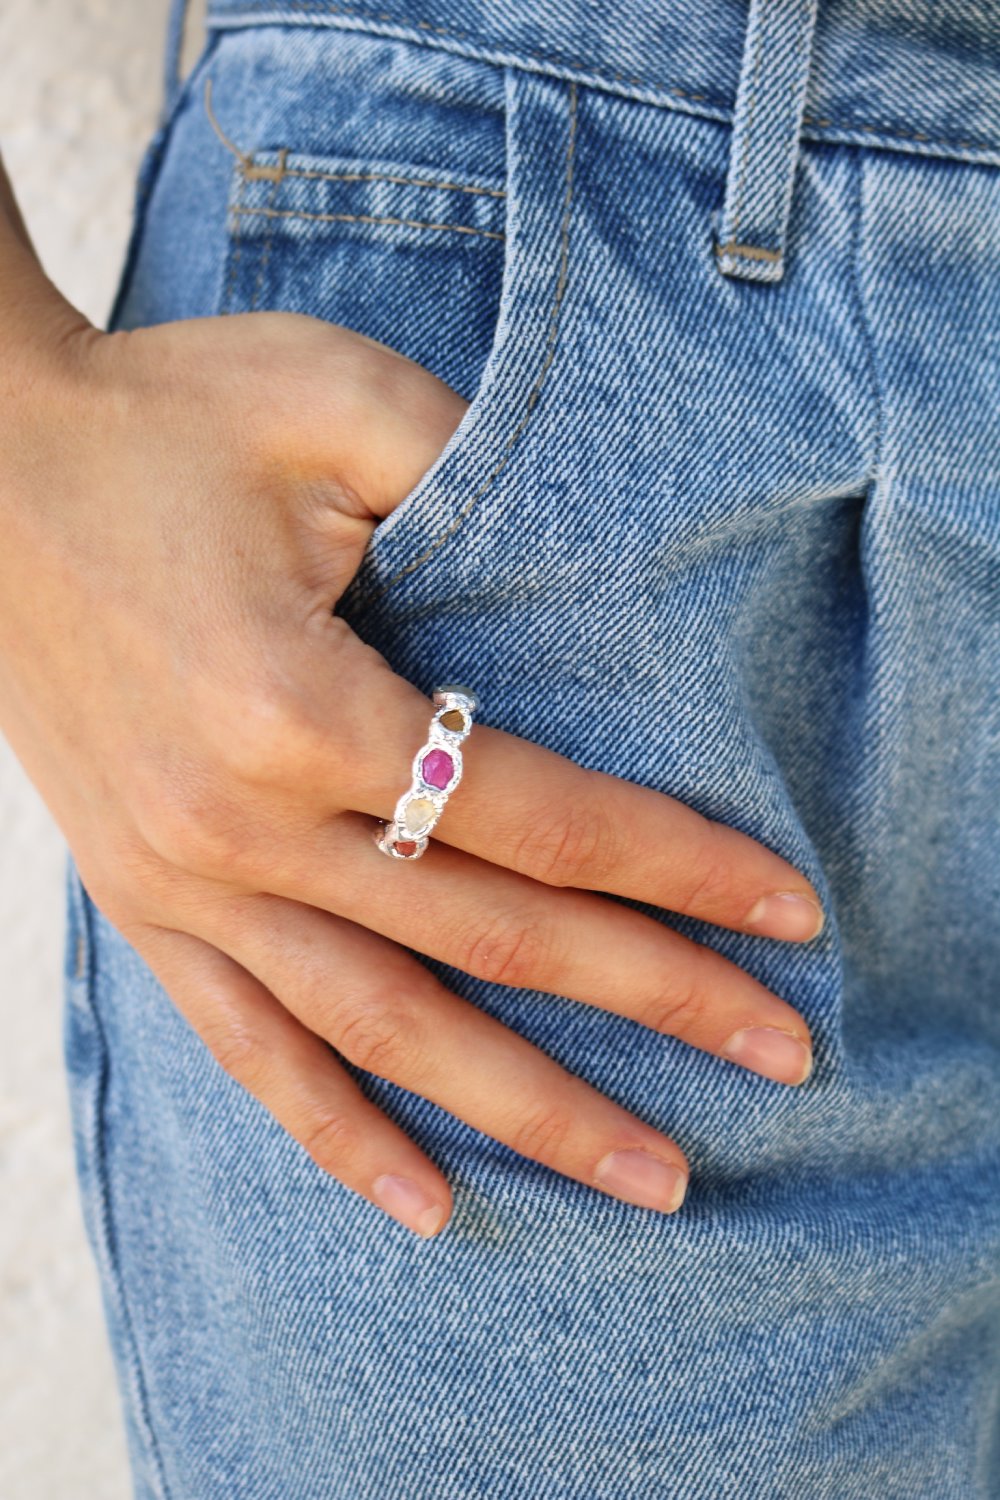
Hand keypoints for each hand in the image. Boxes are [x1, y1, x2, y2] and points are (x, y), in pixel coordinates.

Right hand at [0, 309, 822, 1236]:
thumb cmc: (159, 420)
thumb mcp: (332, 400)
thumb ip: (473, 473)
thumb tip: (596, 555)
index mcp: (296, 704)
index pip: (539, 816)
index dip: (679, 867)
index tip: (790, 915)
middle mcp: (240, 825)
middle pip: (491, 939)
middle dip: (652, 1001)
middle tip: (781, 1060)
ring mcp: (183, 881)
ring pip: (386, 1029)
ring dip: (528, 1110)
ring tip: (650, 1177)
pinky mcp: (142, 900)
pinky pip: (249, 1048)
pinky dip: (340, 1132)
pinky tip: (427, 1203)